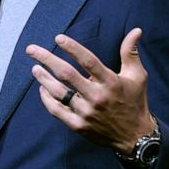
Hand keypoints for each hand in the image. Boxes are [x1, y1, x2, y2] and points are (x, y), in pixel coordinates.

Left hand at [26, 28, 154, 153]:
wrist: (135, 137)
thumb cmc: (135, 102)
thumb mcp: (137, 76)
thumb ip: (130, 53)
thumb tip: (136, 30)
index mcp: (111, 82)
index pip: (88, 61)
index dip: (72, 48)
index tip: (58, 38)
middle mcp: (97, 97)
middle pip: (66, 74)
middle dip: (46, 59)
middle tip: (31, 50)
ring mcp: (86, 112)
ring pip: (58, 92)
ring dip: (43, 78)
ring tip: (35, 68)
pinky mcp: (78, 125)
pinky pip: (57, 110)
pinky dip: (47, 99)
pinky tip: (42, 89)